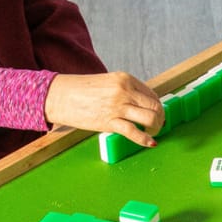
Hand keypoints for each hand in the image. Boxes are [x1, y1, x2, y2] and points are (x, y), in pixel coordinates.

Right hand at [45, 72, 163, 147]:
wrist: (60, 96)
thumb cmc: (82, 91)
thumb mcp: (108, 83)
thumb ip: (125, 91)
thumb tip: (142, 106)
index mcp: (125, 79)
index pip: (152, 94)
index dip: (157, 106)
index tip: (156, 114)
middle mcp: (124, 91)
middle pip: (155, 106)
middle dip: (160, 118)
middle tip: (157, 124)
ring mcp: (118, 106)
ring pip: (150, 118)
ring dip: (155, 128)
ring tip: (152, 132)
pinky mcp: (109, 122)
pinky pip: (134, 132)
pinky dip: (145, 139)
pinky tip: (150, 143)